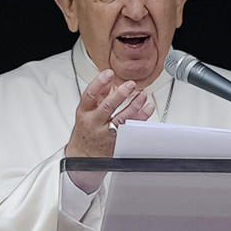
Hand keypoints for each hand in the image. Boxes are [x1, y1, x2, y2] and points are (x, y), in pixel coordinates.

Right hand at [65, 69, 154, 190]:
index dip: (99, 82)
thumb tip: (105, 78)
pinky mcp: (117, 142)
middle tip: (131, 84)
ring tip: (142, 94)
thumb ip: (96, 95)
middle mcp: (94, 123)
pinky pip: (131, 129)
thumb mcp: (85, 111)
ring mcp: (106, 133)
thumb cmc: (85, 131)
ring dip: (134, 105)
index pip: (90, 95)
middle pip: (108, 107)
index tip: (109, 73)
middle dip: (121, 94)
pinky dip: (141, 118)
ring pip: (122, 119)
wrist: (83, 156)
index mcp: (84, 112)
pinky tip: (147, 109)